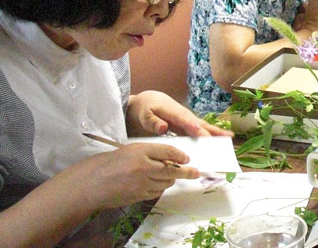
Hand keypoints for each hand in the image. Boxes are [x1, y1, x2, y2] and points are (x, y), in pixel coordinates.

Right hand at [66, 143, 198, 208]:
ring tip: (173, 176)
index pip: (167, 151)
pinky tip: (159, 183)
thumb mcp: (133, 149)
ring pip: (165, 183)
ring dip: (172, 180)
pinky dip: (161, 187)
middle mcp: (142, 167)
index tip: (187, 158)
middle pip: (171, 170)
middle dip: (185, 172)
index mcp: (140, 151)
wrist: (93, 182)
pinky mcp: (138, 196)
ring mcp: (141, 184)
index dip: (180, 155)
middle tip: (195, 172)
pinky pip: (156, 192)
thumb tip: (173, 158)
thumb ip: (152, 152)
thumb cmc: (112, 162)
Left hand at [126, 90, 233, 136]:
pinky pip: (200, 132)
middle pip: (200, 124)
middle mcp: (184, 116)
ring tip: (230, 138)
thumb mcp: (143, 114)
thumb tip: (162, 128)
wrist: (146, 102)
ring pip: (203, 128)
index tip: (202, 134)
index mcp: (174, 112)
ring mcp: (187, 121)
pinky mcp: (188, 126)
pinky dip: (210, 137)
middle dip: (212, 131)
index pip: (185, 120)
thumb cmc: (145, 108)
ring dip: (216, 133)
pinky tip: (218, 142)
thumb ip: (152, 121)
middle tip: (225, 138)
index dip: (194, 127)